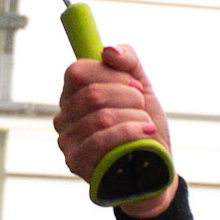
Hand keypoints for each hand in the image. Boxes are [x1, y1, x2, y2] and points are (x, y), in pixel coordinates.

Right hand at [54, 43, 177, 217]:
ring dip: (134, 117)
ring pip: (101, 116)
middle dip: (129, 97)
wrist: (155, 168)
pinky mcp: (76, 163)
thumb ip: (128, 61)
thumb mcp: (142, 89)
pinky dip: (130, 133)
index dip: (111, 74)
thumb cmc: (144, 127)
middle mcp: (64, 116)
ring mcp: (67, 140)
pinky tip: (145, 134)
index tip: (135, 86)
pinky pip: (100, 140)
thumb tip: (107, 50)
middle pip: (92, 93)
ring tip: (147, 125)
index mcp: (74, 95)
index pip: (78, 71)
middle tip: (143, 107)